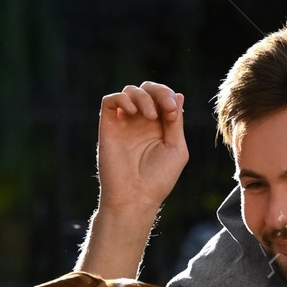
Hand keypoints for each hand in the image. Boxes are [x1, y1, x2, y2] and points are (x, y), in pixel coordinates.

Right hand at [97, 83, 188, 211]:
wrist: (135, 197)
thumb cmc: (158, 179)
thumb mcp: (176, 148)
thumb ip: (176, 122)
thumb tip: (178, 94)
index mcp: (159, 126)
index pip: (163, 98)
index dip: (168, 96)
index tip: (173, 111)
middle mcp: (140, 122)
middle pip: (147, 89)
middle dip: (158, 92)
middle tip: (165, 108)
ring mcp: (124, 123)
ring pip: (130, 91)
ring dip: (142, 97)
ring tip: (149, 116)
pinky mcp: (107, 126)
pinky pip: (110, 100)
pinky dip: (122, 98)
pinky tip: (132, 112)